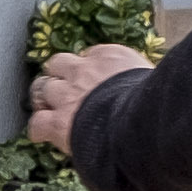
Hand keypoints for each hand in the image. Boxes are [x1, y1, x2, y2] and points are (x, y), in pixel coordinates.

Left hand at [26, 43, 153, 151]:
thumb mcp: (153, 79)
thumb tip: (153, 89)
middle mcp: (83, 71)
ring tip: (50, 109)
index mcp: (110, 56)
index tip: (94, 80)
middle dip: (60, 75)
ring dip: (46, 98)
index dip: (89, 69)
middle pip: (60, 64)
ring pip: (43, 87)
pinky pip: (37, 122)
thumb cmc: (154, 103)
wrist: (139, 122)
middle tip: (65, 89)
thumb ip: (142, 79)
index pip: (90, 56)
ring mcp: (67, 95)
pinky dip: (38, 128)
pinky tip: (42, 135)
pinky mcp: (57, 121)